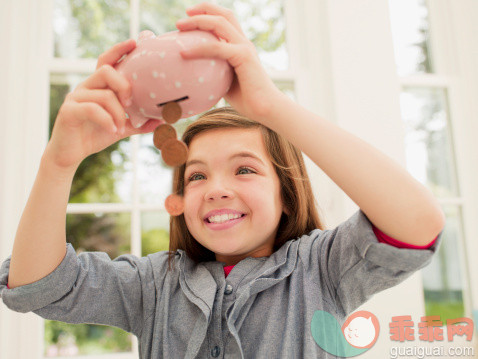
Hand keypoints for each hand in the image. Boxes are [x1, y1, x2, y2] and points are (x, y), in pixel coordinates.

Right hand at [45, 39, 160, 169]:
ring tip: (121, 128)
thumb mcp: (121, 128)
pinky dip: (107, 120)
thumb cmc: (95, 135)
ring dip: (118, 113)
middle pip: (106, 71)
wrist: (70, 154)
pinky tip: (114, 131)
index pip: (107, 61)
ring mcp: (75, 97)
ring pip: (104, 94)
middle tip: (131, 104)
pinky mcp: (68, 111)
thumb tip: (162, 121)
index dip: (118, 50)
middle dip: (124, 86)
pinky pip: (92, 109)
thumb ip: (139, 123)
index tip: (134, 42)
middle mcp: (86, 87)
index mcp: (98, 87)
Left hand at [175, 2, 281, 119]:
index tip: (189, 16)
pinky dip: (198, 48)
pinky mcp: (243, 56)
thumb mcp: (225, 83)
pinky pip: (216, 47)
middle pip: (223, 15)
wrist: (266, 109)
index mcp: (240, 46)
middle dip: (202, 10)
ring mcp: (244, 47)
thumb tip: (192, 76)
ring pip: (219, 23)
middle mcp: (243, 42)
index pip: (226, 20)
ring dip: (197, 21)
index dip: (208, 13)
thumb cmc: (247, 101)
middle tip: (181, 17)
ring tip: (179, 26)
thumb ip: (214, 73)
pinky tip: (183, 53)